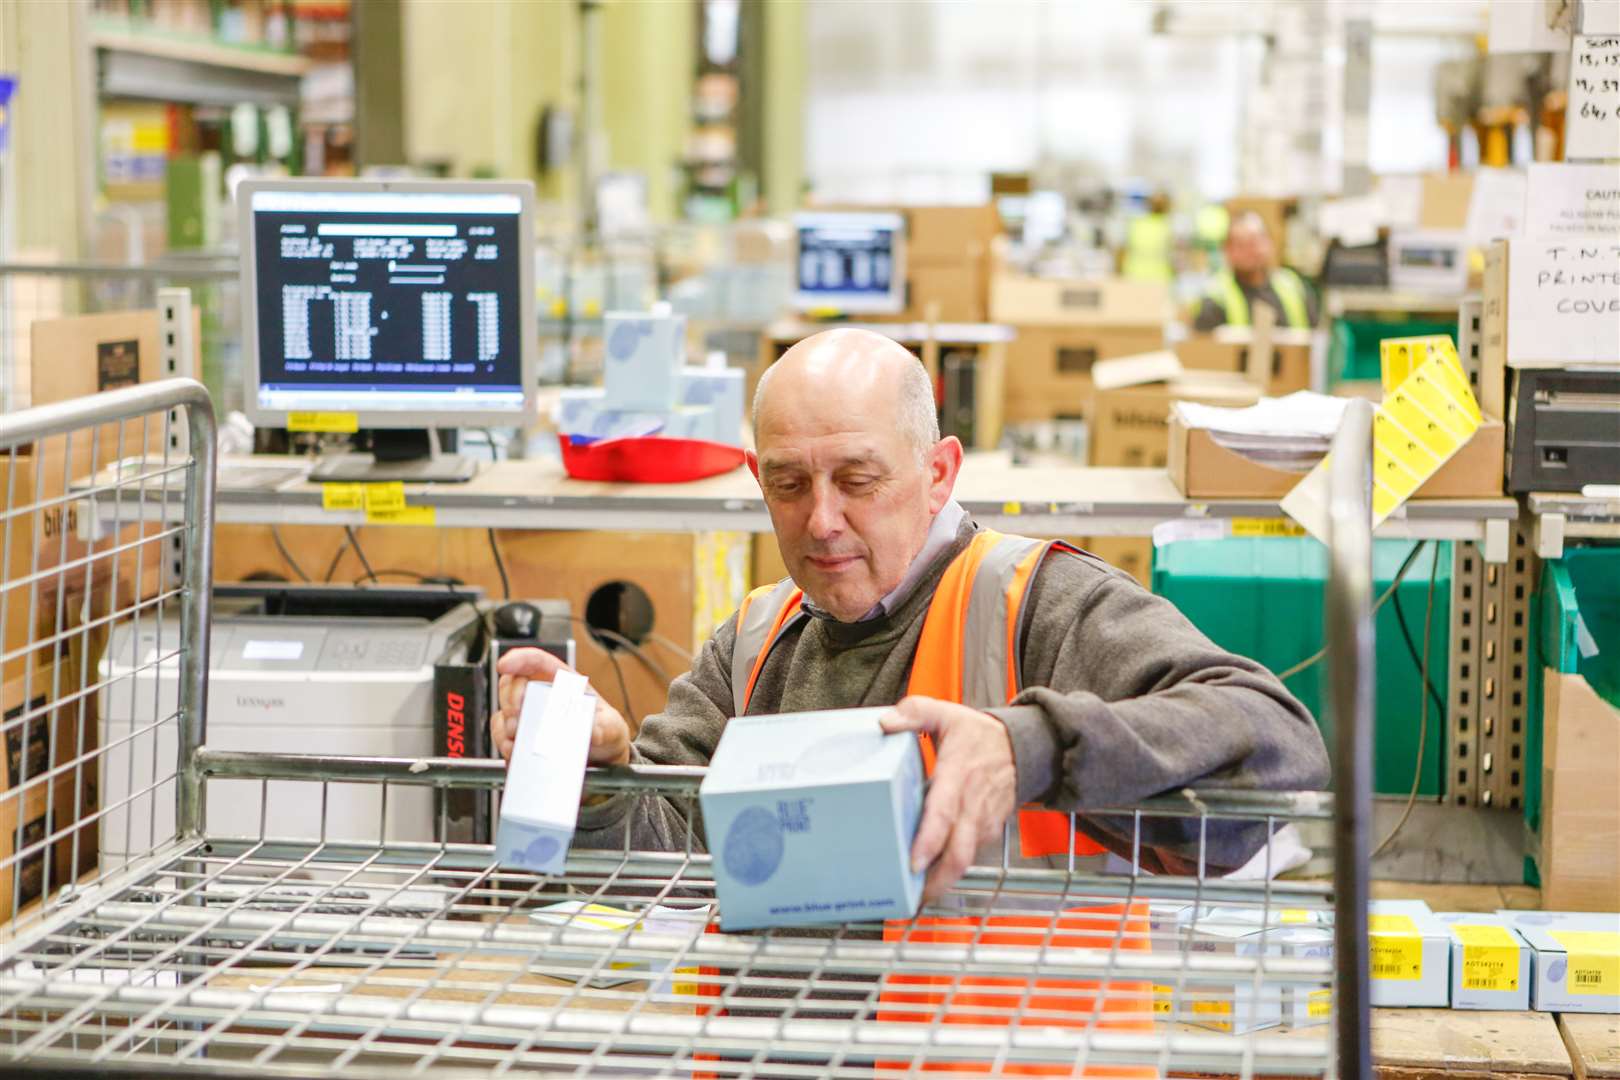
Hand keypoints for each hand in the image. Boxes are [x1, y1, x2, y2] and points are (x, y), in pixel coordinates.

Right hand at [493, 647, 631, 766]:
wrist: (601, 758)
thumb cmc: (604, 732)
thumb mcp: (610, 726)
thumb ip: (600, 727)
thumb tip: (584, 728)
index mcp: (564, 682)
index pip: (537, 661)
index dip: (519, 659)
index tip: (504, 665)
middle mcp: (542, 695)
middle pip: (513, 683)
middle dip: (511, 697)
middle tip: (517, 713)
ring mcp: (529, 716)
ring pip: (504, 709)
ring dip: (506, 722)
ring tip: (517, 735)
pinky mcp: (522, 737)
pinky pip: (502, 735)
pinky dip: (504, 741)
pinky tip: (514, 749)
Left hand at [881, 696, 1016, 902]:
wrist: (1027, 746)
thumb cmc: (981, 735)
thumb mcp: (947, 714)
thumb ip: (915, 713)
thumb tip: (885, 722)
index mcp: (959, 775)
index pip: (945, 813)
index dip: (930, 841)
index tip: (914, 862)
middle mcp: (974, 804)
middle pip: (959, 853)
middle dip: (937, 880)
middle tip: (911, 898)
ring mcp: (984, 820)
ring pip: (966, 859)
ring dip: (943, 880)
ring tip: (916, 895)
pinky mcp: (989, 830)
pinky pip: (971, 855)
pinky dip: (953, 870)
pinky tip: (933, 877)